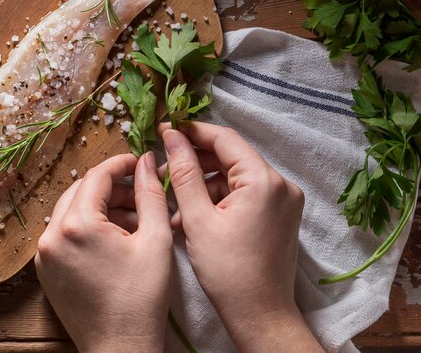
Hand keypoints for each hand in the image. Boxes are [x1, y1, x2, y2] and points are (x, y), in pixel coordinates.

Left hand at [35, 152, 172, 352]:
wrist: (120, 348)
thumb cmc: (142, 299)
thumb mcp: (156, 240)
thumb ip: (150, 194)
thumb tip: (146, 161)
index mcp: (78, 226)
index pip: (97, 176)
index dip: (120, 164)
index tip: (139, 162)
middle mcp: (53, 236)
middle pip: (82, 191)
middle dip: (112, 188)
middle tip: (140, 196)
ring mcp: (45, 254)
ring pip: (72, 211)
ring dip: (100, 207)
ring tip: (133, 221)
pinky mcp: (46, 269)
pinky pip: (65, 233)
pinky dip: (87, 227)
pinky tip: (114, 239)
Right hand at [161, 122, 322, 351]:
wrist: (260, 315)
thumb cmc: (228, 272)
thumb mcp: (198, 219)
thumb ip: (184, 173)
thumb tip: (172, 137)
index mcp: (264, 181)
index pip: (224, 139)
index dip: (192, 132)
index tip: (164, 130)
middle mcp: (281, 184)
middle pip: (230, 157)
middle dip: (195, 162)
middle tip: (163, 170)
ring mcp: (284, 200)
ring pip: (234, 176)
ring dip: (203, 185)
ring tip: (174, 205)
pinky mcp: (280, 214)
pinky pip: (244, 194)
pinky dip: (218, 200)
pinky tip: (193, 216)